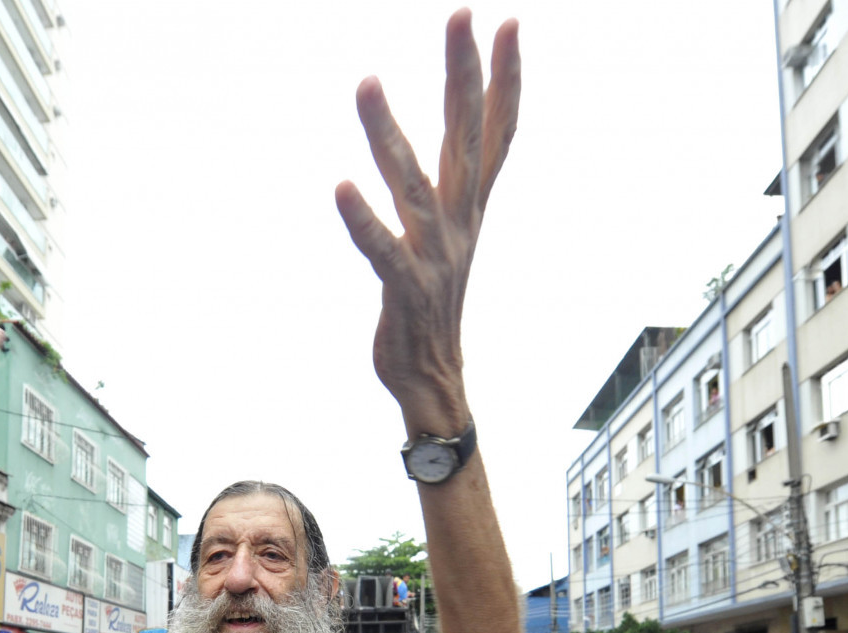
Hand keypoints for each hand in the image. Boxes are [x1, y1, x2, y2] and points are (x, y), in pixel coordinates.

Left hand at [336, 12, 519, 426]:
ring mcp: (434, 254)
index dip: (504, 78)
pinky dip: (363, 220)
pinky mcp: (404, 288)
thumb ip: (447, 181)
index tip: (507, 23)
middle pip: (466, 136)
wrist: (434, 380)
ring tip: (367, 82)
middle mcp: (458, 221)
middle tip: (462, 14)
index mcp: (468, 206)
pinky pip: (382, 249)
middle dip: (462, 74)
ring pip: (412, 183)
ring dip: (388, 133)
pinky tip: (340, 187)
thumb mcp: (448, 233)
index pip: (496, 131)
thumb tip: (456, 136)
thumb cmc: (430, 302)